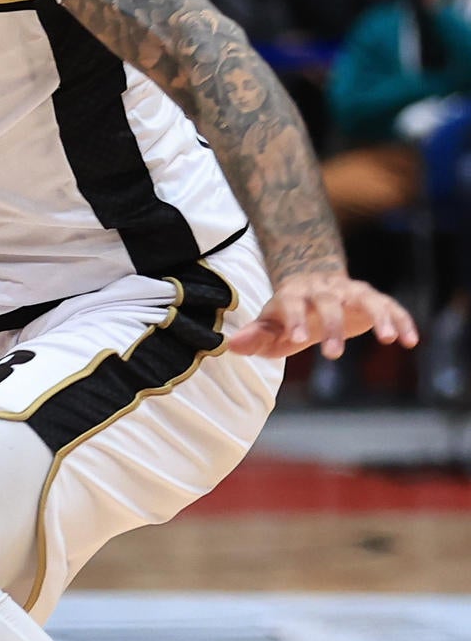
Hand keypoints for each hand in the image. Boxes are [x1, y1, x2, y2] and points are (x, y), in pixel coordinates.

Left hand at [226, 269, 418, 359]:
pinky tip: (410, 340)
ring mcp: (350, 291)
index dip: (295, 319)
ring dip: (378, 316)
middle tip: (333, 355)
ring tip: (389, 339)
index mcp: (293, 294)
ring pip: (365, 298)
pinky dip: (401, 320)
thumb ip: (254, 337)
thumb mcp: (268, 327)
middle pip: (329, 303)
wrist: (311, 285)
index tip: (299, 340)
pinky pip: (390, 306)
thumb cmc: (285, 315)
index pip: (292, 304)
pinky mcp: (372, 298)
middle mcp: (323, 289)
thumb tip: (231, 346)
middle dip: (332, 327)